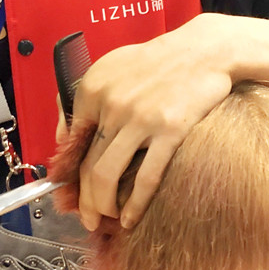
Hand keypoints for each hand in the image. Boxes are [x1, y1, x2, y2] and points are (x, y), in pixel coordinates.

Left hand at [70, 16, 231, 229]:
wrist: (204, 50)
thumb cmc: (157, 62)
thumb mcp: (110, 68)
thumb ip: (84, 99)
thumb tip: (64, 138)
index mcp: (92, 89)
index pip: (72, 143)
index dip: (71, 174)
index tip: (74, 191)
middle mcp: (111, 104)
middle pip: (87, 166)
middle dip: (84, 201)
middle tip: (86, 218)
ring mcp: (140, 119)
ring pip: (107, 176)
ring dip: (103, 206)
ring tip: (106, 219)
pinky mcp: (170, 131)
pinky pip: (146, 178)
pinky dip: (135, 205)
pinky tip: (131, 218)